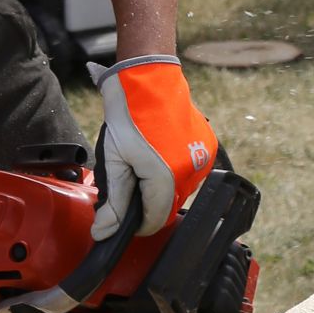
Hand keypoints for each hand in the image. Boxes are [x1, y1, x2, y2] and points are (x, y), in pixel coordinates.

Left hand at [90, 55, 216, 239]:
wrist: (148, 79)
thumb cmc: (129, 115)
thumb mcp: (114, 160)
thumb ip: (113, 201)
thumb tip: (104, 233)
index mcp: (166, 178)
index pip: (154, 221)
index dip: (135, 223)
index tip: (122, 212)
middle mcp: (191, 173)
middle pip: (168, 207)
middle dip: (147, 201)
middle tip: (129, 179)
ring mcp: (203, 160)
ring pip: (180, 191)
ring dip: (162, 187)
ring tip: (142, 162)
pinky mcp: (209, 148)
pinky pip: (190, 172)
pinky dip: (175, 171)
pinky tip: (159, 152)